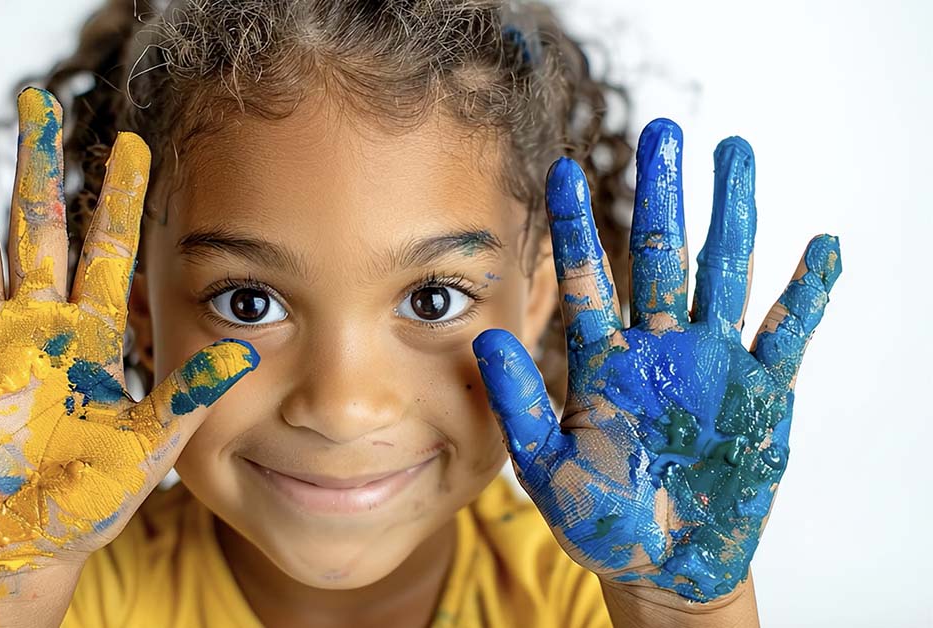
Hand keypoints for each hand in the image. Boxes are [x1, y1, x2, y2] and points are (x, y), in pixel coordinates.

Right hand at [0, 88, 256, 576]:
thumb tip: (249, 351)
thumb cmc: (91, 496)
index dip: (120, 197)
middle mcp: (37, 324)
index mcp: (90, 334)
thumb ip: (190, 395)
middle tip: (36, 100)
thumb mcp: (151, 445)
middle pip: (36, 229)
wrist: (28, 542)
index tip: (133, 142)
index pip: (107, 249)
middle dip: (37, 167)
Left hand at [473, 119, 840, 602]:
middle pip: (661, 257)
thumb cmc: (599, 519)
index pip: (588, 279)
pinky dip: (805, 295)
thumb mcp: (548, 466)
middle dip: (662, 195)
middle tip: (662, 129)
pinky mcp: (761, 395)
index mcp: (603, 361)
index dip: (575, 226)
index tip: (561, 170)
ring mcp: (711, 366)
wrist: (660, 565)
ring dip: (731, 216)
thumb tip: (486, 337)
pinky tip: (819, 248)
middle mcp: (658, 349)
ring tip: (733, 150)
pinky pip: (786, 336)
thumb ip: (520, 403)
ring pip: (723, 275)